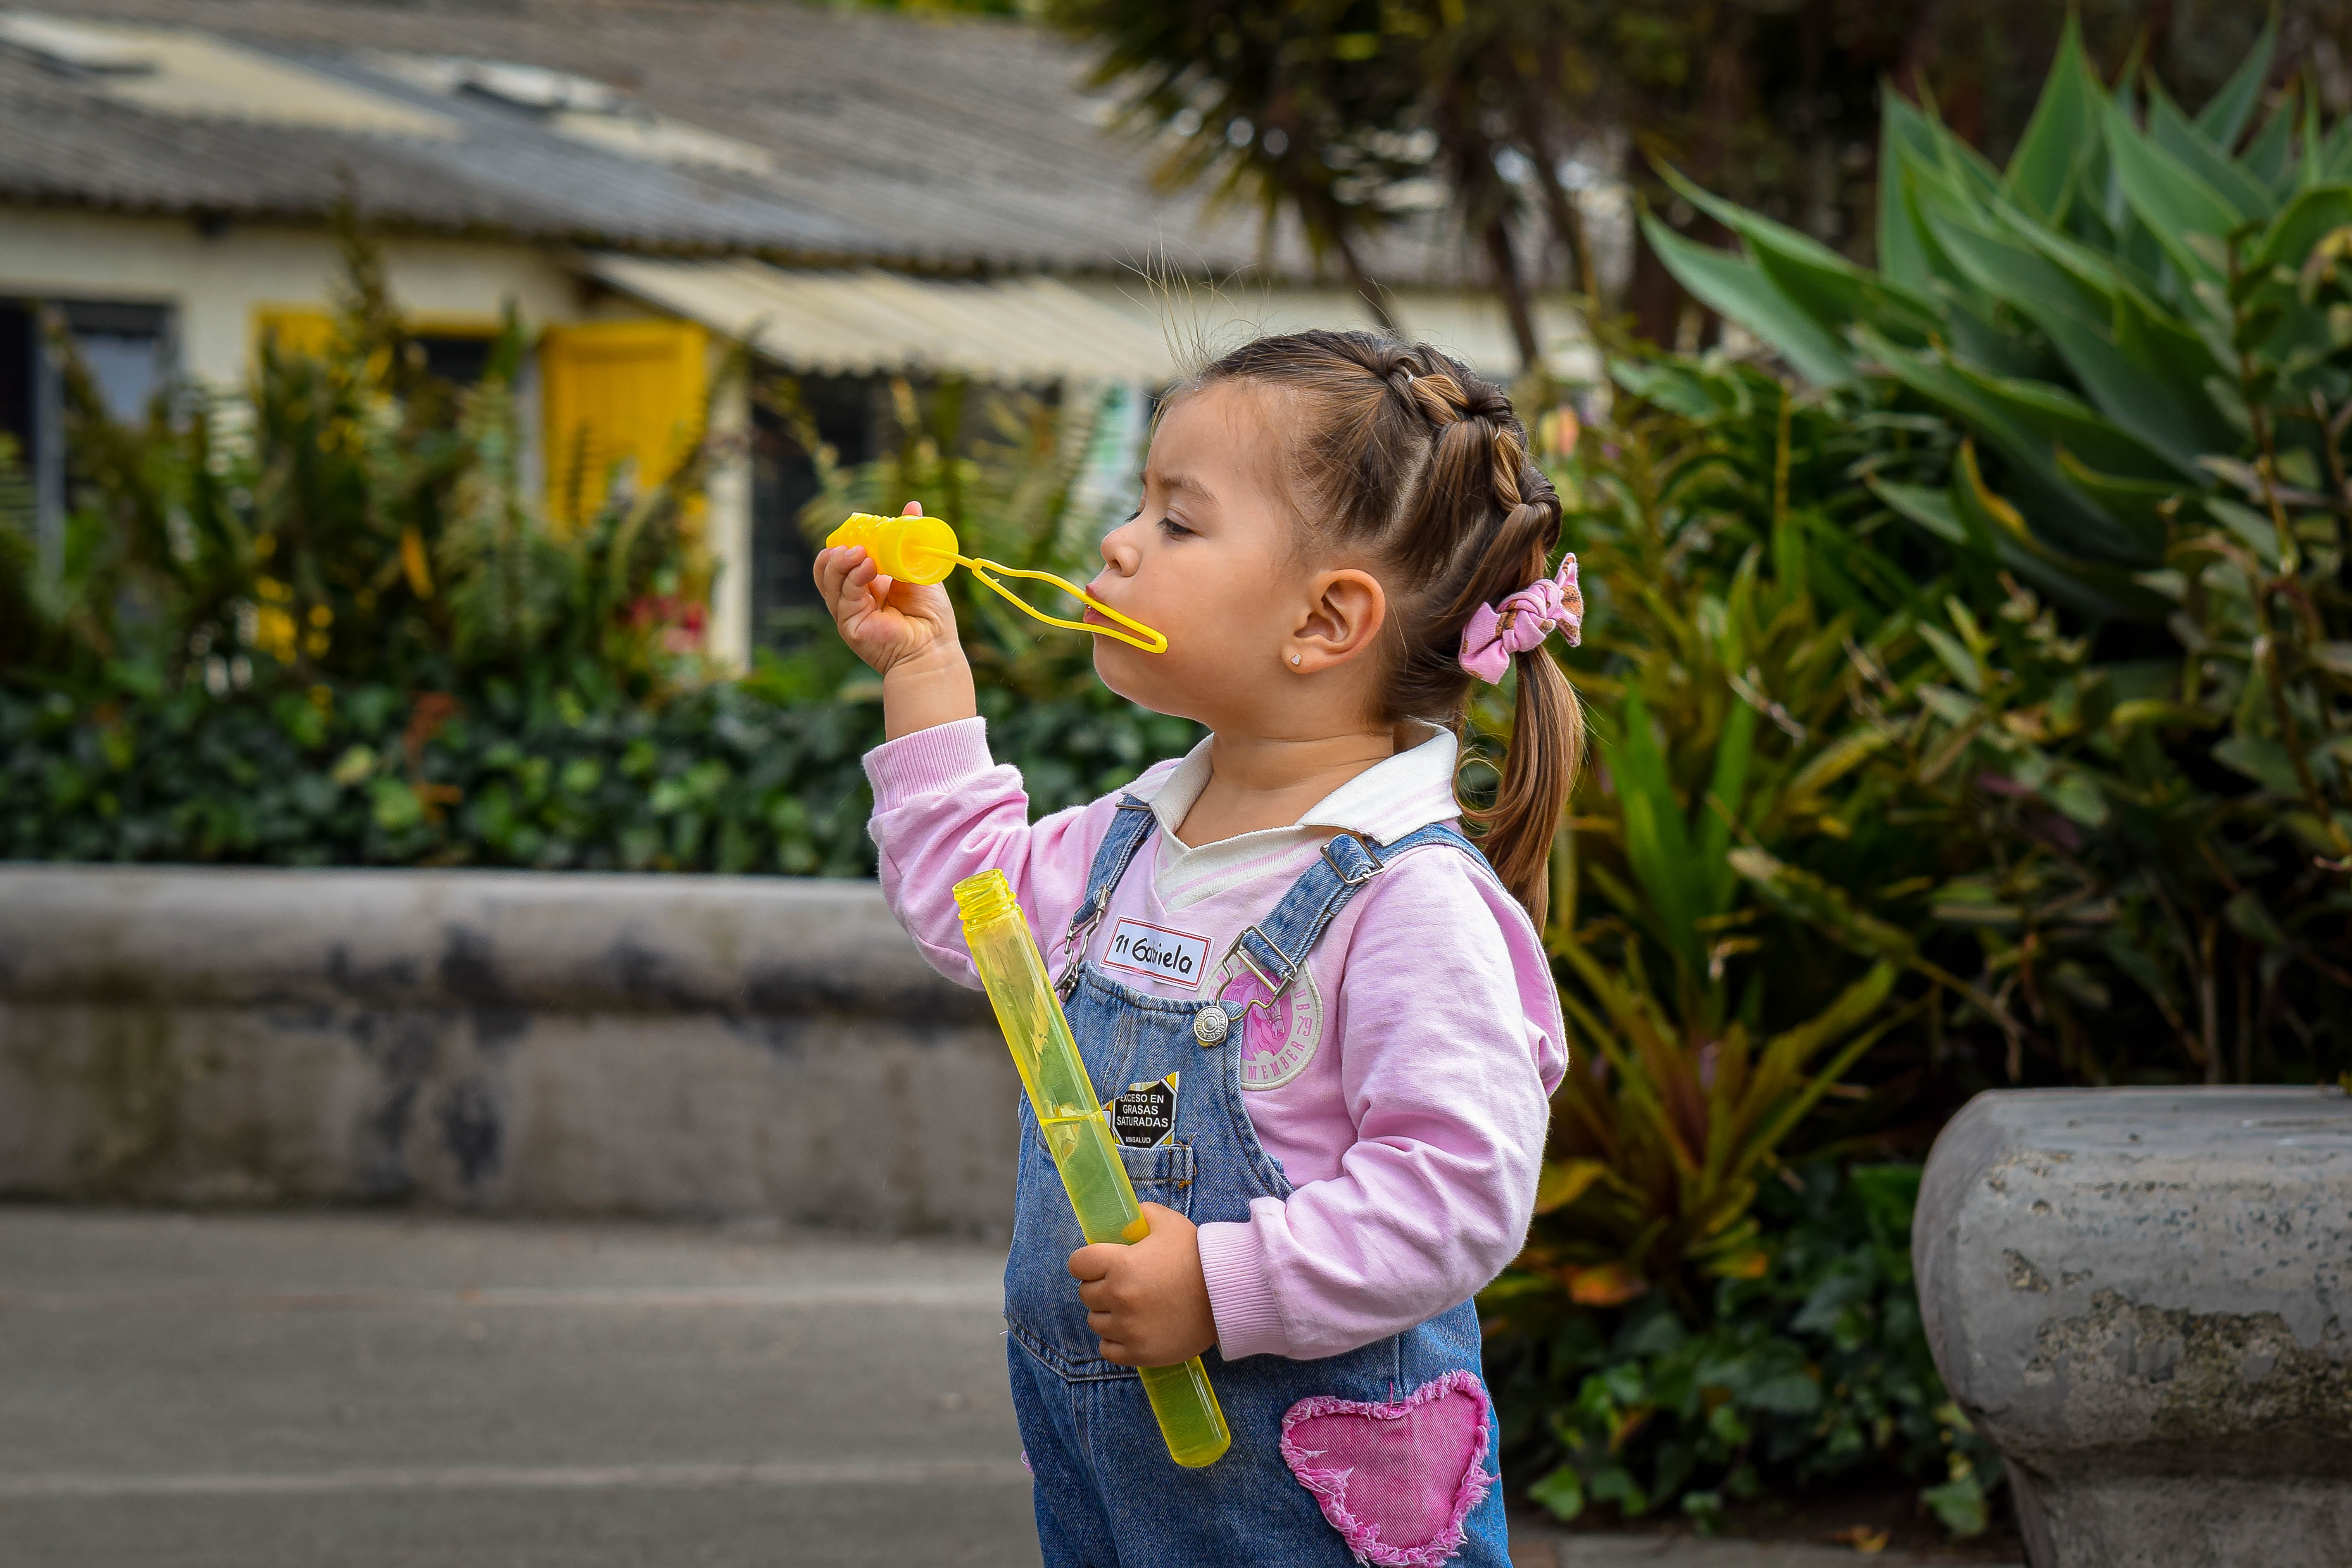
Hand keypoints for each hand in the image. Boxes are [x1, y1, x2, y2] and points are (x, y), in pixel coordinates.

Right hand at [813, 501, 960, 676]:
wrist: (935, 648)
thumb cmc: (931, 615)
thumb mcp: (919, 568)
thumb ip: (910, 540)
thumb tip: (912, 506)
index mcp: (867, 584)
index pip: (844, 557)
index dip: (848, 541)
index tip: (865, 529)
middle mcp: (853, 598)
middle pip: (826, 567)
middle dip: (837, 549)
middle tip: (858, 543)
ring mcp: (847, 611)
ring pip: (827, 578)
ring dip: (841, 560)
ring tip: (861, 553)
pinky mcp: (848, 624)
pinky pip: (842, 594)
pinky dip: (853, 576)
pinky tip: (867, 566)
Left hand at [1068, 1203, 1216, 1367]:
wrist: (1227, 1295)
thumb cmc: (1198, 1257)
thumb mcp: (1170, 1224)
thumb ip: (1144, 1215)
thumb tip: (1128, 1218)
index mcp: (1120, 1264)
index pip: (1078, 1264)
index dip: (1087, 1262)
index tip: (1100, 1264)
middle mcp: (1119, 1297)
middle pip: (1086, 1294)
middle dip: (1100, 1286)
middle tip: (1123, 1284)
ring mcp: (1128, 1328)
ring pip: (1095, 1322)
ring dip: (1108, 1314)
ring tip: (1131, 1308)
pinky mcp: (1139, 1352)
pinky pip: (1107, 1349)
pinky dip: (1115, 1341)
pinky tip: (1132, 1330)